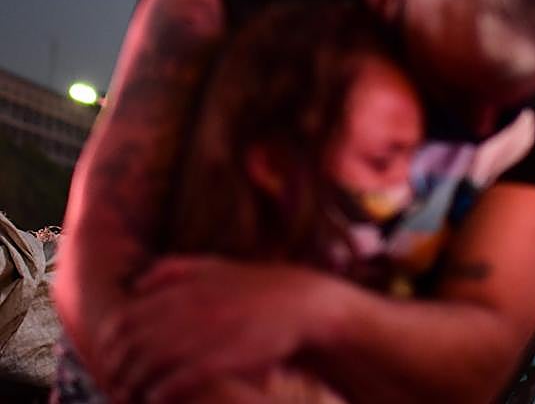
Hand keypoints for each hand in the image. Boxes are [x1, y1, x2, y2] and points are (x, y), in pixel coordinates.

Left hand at [96, 257, 330, 402]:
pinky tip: (159, 398)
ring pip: (147, 367)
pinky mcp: (219, 361)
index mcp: (182, 290)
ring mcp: (203, 336)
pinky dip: (158, 394)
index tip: (111, 355)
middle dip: (116, 368)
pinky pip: (173, 384)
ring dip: (134, 385)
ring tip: (135, 393)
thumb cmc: (256, 288)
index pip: (123, 318)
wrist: (302, 306)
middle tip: (118, 381)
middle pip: (129, 345)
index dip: (109, 341)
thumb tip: (138, 282)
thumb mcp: (216, 266)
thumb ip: (175, 269)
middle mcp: (187, 311)